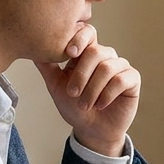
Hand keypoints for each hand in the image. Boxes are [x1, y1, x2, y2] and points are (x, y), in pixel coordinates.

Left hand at [34, 24, 139, 156]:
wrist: (91, 131)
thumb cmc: (74, 107)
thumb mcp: (55, 85)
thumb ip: (46, 66)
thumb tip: (32, 47)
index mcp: (87, 53)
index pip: (87, 33)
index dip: (79, 39)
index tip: (69, 53)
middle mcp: (105, 56)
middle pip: (96, 51)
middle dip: (81, 74)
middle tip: (73, 93)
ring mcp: (120, 66)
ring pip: (107, 67)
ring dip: (93, 89)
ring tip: (85, 104)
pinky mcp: (132, 80)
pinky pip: (121, 80)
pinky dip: (107, 94)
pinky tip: (100, 105)